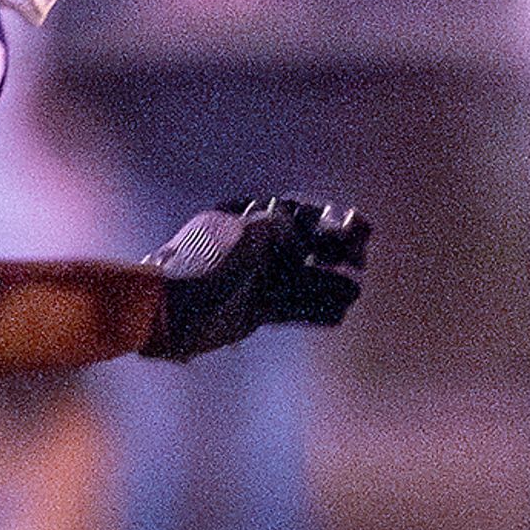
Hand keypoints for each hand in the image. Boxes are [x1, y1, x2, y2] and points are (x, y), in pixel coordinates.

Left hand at [143, 196, 371, 360]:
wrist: (169, 310)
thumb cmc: (202, 266)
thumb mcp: (242, 236)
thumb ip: (273, 226)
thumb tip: (293, 225)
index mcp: (250, 222)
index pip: (301, 216)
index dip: (331, 222)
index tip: (359, 228)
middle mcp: (256, 249)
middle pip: (305, 248)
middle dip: (335, 254)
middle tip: (360, 259)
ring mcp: (256, 280)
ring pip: (303, 280)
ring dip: (330, 284)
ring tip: (355, 289)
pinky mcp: (254, 310)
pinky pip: (292, 308)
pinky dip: (315, 310)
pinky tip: (339, 314)